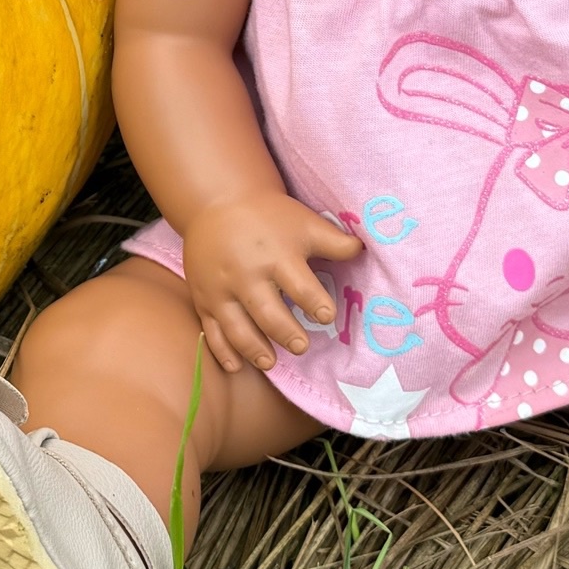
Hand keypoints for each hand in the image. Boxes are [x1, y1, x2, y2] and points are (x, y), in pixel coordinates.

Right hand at [178, 191, 360, 373]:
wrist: (218, 202)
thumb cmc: (269, 217)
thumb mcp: (304, 223)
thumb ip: (334, 242)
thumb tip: (365, 251)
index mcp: (276, 256)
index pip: (300, 287)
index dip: (316, 305)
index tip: (326, 317)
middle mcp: (246, 274)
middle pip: (268, 313)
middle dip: (287, 334)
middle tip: (302, 346)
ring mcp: (221, 289)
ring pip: (237, 328)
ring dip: (255, 349)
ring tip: (271, 362)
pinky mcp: (203, 298)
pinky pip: (211, 330)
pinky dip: (222, 351)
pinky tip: (237, 366)